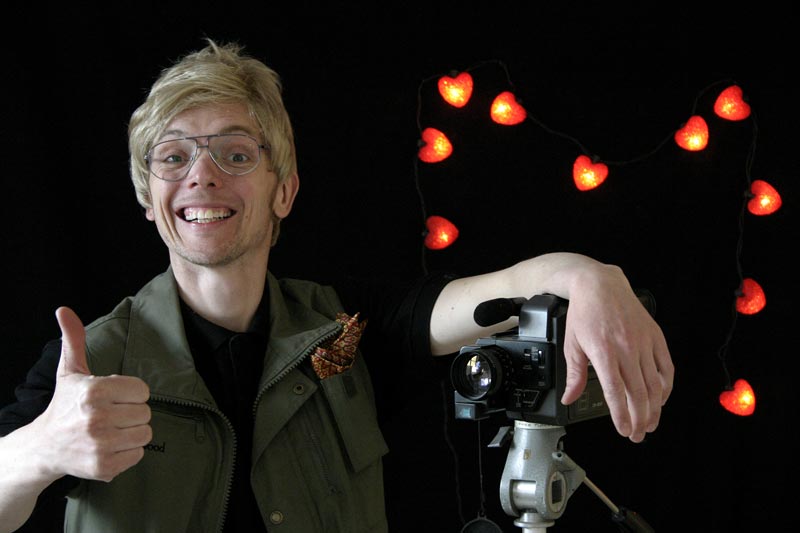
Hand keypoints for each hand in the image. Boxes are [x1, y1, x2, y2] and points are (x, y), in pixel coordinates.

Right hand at [36, 307, 151, 481]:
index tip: (114, 397)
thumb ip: (74, 340)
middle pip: (145, 412)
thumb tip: (64, 310)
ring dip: (132, 432)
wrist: (44, 447)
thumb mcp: (70, 372)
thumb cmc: (65, 406)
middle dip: (132, 413)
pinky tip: (110, 446)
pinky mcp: (105, 467)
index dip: (131, 394)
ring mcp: (101, 445)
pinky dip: (128, 452)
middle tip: (112, 415)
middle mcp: (98, 418)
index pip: (143, 390)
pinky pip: (138, 455)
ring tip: (112, 430)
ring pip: (145, 434)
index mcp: (95, 391)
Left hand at [559, 267, 673, 442]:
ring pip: (655, 384)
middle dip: (640, 420)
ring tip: (650, 424)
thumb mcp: (572, 344)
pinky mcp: (655, 337)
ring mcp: (643, 343)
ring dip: (654, 409)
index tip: (624, 430)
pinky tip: (661, 399)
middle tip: (637, 434)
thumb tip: (569, 398)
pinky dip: (666, 386)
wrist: (600, 285)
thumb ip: (574, 375)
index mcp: (604, 353)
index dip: (622, 415)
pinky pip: (666, 367)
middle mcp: (627, 349)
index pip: (616, 392)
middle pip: (638, 394)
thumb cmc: (585, 313)